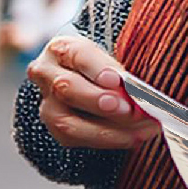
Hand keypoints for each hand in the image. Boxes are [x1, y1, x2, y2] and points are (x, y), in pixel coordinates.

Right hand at [26, 35, 160, 149]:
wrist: (87, 79)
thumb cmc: (103, 65)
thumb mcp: (111, 55)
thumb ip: (121, 70)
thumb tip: (139, 90)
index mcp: (63, 48)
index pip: (78, 55)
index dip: (100, 69)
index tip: (121, 80)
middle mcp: (47, 74)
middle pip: (67, 88)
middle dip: (101, 101)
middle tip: (130, 109)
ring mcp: (48, 104)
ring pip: (68, 122)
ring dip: (108, 129)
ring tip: (141, 128)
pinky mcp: (56, 129)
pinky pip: (77, 140)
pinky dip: (109, 140)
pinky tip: (133, 137)